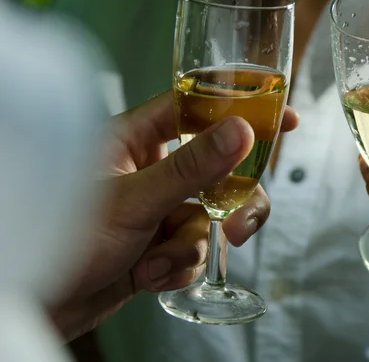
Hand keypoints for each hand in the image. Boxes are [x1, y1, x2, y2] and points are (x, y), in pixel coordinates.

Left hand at [51, 90, 298, 341]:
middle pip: (219, 169)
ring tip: (158, 264)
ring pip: (209, 216)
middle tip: (237, 226)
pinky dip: (178, 266)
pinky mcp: (159, 240)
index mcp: (135, 138)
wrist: (43, 303)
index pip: (197, 108)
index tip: (282, 116)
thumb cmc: (64, 237)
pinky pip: (194, 247)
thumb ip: (190, 167)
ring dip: (190, 247)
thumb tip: (242, 131)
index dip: (241, 109)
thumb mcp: (133, 199)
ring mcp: (158, 205)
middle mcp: (150, 168)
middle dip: (231, 204)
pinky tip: (148, 277)